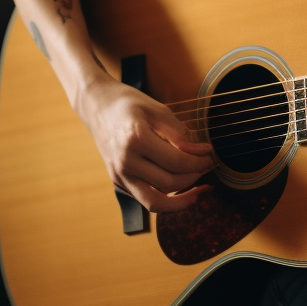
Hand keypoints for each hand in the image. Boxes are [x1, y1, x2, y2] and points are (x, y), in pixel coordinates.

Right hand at [76, 76, 214, 211]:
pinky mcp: (118, 181)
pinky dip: (165, 198)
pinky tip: (181, 189)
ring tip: (198, 185)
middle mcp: (125, 161)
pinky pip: (145, 198)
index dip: (198, 161)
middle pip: (169, 183)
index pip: (177, 161)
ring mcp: (119, 174)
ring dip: (181, 197)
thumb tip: (200, 153)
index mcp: (136, 139)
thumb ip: (179, 134)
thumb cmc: (129, 103)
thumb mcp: (158, 110)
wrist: (97, 106)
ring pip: (155, 202)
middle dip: (194, 176)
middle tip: (206, 166)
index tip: (210, 154)